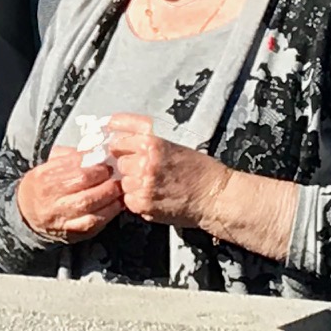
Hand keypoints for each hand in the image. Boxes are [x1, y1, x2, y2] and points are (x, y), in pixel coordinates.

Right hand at [14, 146, 124, 241]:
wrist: (28, 214)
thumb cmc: (43, 185)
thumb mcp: (49, 165)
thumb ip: (69, 156)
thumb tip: (96, 151)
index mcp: (44, 176)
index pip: (74, 165)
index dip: (95, 163)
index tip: (106, 162)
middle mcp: (50, 196)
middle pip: (82, 183)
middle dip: (104, 177)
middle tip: (115, 175)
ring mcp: (60, 216)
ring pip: (89, 204)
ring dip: (109, 195)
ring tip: (118, 188)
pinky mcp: (71, 232)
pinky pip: (93, 222)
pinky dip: (109, 213)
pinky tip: (116, 204)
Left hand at [103, 113, 231, 230]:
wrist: (216, 197)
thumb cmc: (200, 170)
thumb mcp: (173, 143)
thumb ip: (144, 136)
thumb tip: (114, 126)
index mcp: (151, 143)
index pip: (117, 141)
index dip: (123, 148)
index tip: (126, 151)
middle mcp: (144, 162)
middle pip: (119, 162)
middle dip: (130, 166)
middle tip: (149, 171)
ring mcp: (142, 184)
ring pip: (123, 182)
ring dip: (133, 184)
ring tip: (155, 185)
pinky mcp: (143, 204)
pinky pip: (128, 200)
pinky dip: (138, 200)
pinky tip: (155, 197)